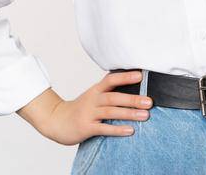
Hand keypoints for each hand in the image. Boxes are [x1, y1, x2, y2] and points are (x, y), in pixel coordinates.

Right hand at [25, 70, 152, 145]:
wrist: (55, 121)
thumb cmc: (80, 109)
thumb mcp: (92, 97)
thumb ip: (109, 92)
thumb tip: (134, 89)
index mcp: (95, 91)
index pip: (110, 80)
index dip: (125, 77)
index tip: (141, 75)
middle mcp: (92, 100)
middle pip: (113, 97)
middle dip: (132, 99)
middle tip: (150, 101)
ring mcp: (88, 114)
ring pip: (110, 112)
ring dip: (129, 113)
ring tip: (145, 115)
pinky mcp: (85, 128)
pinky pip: (103, 129)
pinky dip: (117, 130)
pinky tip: (130, 130)